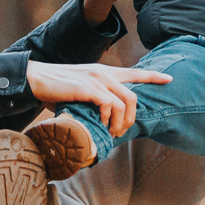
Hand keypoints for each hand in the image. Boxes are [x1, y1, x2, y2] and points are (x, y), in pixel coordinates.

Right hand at [25, 61, 171, 137]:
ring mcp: (96, 79)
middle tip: (121, 132)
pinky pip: (108, 104)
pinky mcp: (86, 87)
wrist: (35, 79)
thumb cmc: (55, 89)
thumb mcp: (80, 90)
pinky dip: (107, 118)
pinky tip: (100, 124)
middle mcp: (104, 73)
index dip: (153, 76)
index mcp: (104, 72)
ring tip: (111, 133)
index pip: (135, 71)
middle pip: (133, 96)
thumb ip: (94, 98)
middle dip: (132, 118)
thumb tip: (101, 119)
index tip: (169, 79)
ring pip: (124, 102)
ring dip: (121, 123)